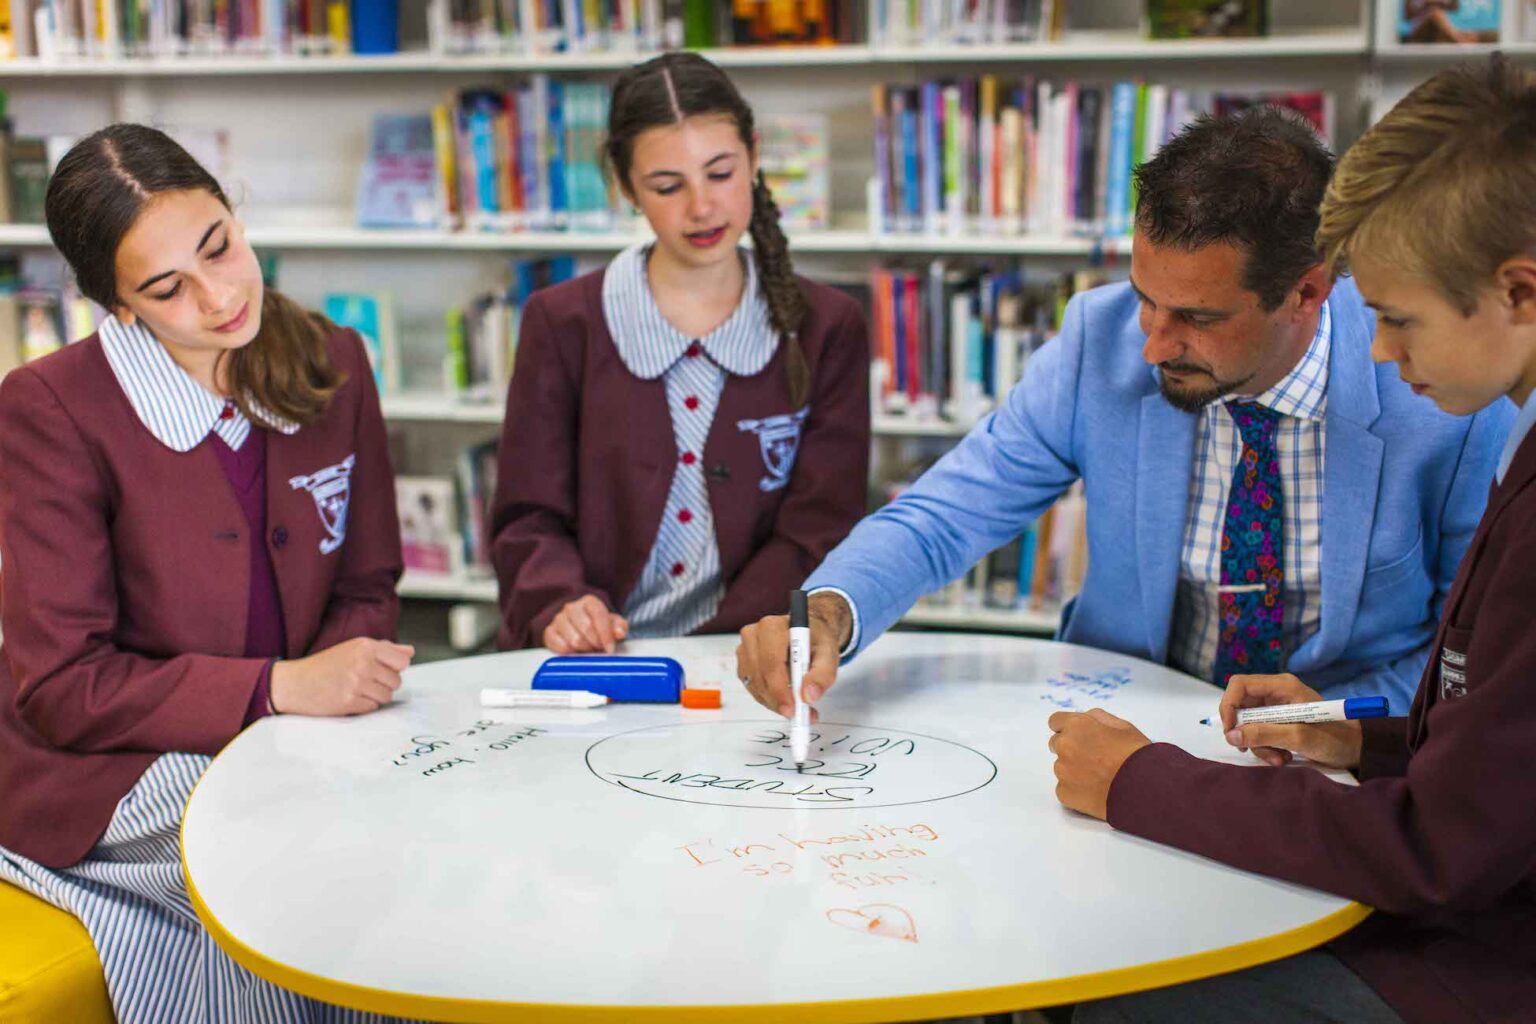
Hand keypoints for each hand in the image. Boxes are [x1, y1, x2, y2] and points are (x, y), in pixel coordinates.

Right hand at [270, 637, 413, 716]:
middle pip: (396, 681)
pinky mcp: (350, 701)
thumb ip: (385, 649)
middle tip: (363, 681)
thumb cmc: (325, 665)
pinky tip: (349, 698)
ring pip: (386, 696)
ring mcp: (356, 683)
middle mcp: (363, 662)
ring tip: (356, 689)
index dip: (394, 669)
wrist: (294, 683)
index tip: (381, 669)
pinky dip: (364, 705)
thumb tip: (410, 652)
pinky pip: (373, 707)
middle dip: (383, 684)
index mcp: (366, 646)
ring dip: (375, 696)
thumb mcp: (354, 648)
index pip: (402, 662)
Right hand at [543, 595, 627, 653]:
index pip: (598, 614)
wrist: (579, 628)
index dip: (606, 634)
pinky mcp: (549, 632)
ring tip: (588, 650)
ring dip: (584, 649)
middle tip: (599, 649)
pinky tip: (576, 652)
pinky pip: (560, 646)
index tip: (610, 648)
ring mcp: (558, 619)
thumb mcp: (613, 624)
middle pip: (586, 628)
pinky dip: (570, 653)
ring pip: (573, 640)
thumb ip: (620, 627)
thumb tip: (619, 632)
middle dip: (596, 643)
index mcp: (589, 602)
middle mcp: (572, 607)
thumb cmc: (598, 627)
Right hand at [735, 591, 850, 717]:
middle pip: (760, 676)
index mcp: (772, 627)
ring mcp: (745, 650)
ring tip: (799, 708)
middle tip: (800, 714)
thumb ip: (822, 674)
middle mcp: (753, 636)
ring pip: (755, 686)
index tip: (793, 709)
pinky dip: (770, 699)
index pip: (771, 663)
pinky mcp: (744, 664)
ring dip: (775, 702)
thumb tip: (809, 695)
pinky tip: (786, 699)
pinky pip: (753, 689)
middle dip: (779, 701)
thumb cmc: (815, 640)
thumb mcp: (829, 653)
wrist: (807, 633)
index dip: (780, 689)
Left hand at [1048, 709, 1151, 819]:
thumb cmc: (1135, 755)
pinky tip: (1096, 791)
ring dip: (1074, 770)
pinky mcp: (1064, 793)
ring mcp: (1062, 770)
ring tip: (1099, 777)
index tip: (1076, 736)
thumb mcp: (1122, 726)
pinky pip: (1065, 789)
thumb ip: (1097, 718)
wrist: (1143, 788)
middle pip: (1056, 744)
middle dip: (1070, 749)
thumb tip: (1086, 718)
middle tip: (1092, 759)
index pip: (1055, 721)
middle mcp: (1065, 745)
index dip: (1067, 729)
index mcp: (1076, 725)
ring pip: (1062, 767)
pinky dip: (1076, 790)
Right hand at [1220, 673, 1362, 769]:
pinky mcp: (1281, 722)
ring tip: (1279, 758)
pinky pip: (1261, 733)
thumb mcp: (1298, 737)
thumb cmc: (1334, 739)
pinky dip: (1267, 747)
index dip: (1228, 705)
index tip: (1230, 730)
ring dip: (1259, 744)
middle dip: (1246, 732)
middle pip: (1242, 706)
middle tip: (1252, 750)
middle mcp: (1276, 693)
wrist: (1358, 749)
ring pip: (1249, 724)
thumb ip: (1264, 734)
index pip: (1239, 684)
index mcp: (1282, 686)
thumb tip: (1231, 736)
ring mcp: (1278, 708)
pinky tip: (1284, 756)